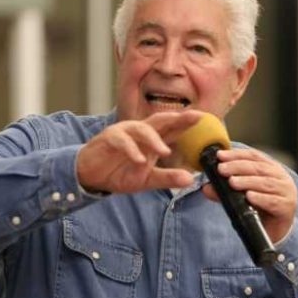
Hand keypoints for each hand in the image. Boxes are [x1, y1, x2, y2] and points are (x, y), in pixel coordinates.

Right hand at [77, 111, 202, 193]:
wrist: (91, 176)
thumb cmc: (120, 172)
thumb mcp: (146, 180)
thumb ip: (167, 178)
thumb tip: (190, 180)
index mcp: (152, 139)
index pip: (173, 128)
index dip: (188, 122)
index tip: (205, 117)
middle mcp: (140, 131)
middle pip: (161, 121)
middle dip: (178, 118)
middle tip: (195, 117)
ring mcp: (124, 133)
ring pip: (141, 129)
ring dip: (153, 140)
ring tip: (164, 151)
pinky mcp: (109, 139)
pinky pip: (121, 141)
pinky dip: (131, 150)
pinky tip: (138, 160)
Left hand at [202, 148, 296, 241]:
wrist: (276, 231)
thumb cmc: (259, 208)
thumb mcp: (241, 196)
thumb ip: (225, 191)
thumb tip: (206, 187)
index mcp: (271, 168)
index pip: (253, 156)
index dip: (236, 154)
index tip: (220, 155)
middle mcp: (280, 177)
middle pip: (258, 168)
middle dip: (238, 167)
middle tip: (222, 169)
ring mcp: (286, 192)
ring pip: (265, 183)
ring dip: (247, 181)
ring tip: (232, 182)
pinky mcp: (287, 207)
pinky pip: (273, 201)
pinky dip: (260, 198)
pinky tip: (249, 197)